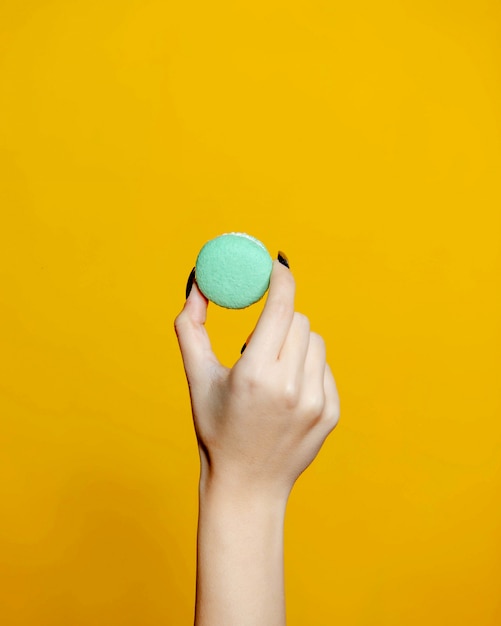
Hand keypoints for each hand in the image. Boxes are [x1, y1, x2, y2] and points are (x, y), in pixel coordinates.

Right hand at [175, 259, 339, 500]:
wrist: (247, 485)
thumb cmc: (216, 428)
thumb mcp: (197, 378)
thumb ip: (190, 327)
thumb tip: (197, 284)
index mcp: (255, 374)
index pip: (281, 306)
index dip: (281, 278)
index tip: (275, 266)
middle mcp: (291, 387)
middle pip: (299, 320)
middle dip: (280, 317)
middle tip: (261, 334)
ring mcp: (315, 402)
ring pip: (315, 341)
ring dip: (294, 341)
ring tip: (272, 368)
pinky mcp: (331, 413)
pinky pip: (324, 367)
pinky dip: (306, 367)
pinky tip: (287, 391)